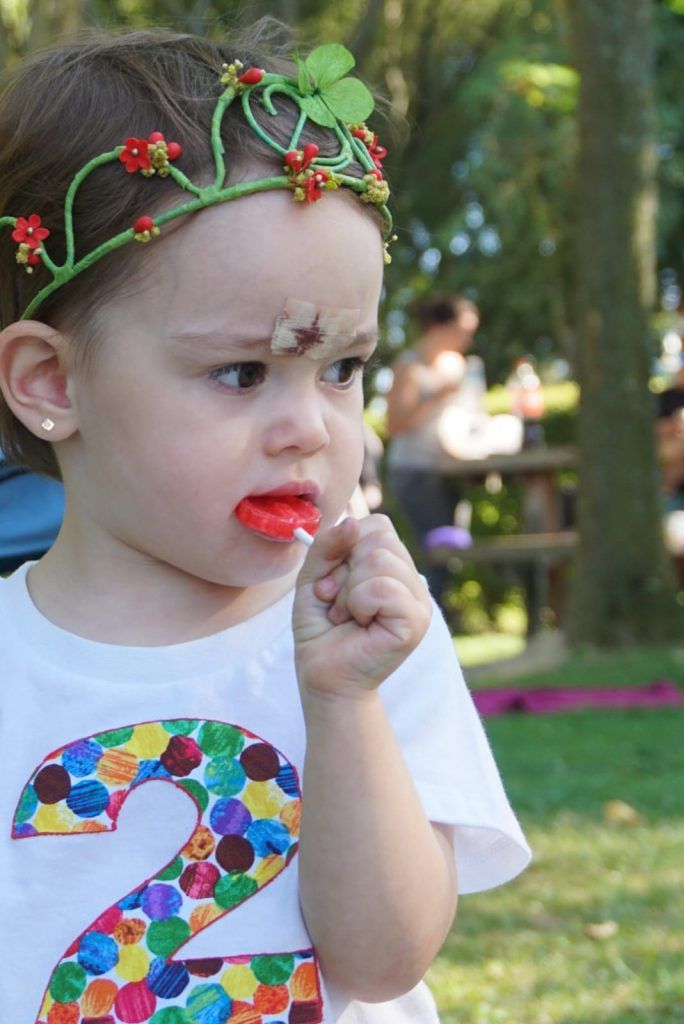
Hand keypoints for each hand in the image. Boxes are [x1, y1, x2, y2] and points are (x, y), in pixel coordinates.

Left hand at [293, 515, 430, 700]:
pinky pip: (383, 587)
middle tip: (337, 604)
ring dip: (348, 591)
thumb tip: (351, 523)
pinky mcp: (416, 621)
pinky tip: (359, 624)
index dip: (345, 547)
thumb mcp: (313, 577)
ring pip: (380, 560)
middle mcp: (410, 580)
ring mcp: (418, 600)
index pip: (377, 525)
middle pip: (379, 538)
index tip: (330, 583)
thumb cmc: (321, 630)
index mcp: (392, 566)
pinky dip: (358, 603)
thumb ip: (327, 546)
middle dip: (344, 570)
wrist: (323, 677)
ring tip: (347, 616)